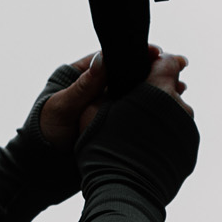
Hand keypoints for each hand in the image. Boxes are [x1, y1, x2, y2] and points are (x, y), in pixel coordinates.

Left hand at [39, 45, 191, 148]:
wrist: (39, 168)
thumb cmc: (44, 132)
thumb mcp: (63, 107)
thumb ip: (84, 85)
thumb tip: (105, 58)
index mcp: (80, 74)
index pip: (113, 58)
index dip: (137, 54)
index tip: (158, 53)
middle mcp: (95, 87)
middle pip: (129, 73)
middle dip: (155, 70)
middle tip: (180, 67)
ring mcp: (104, 105)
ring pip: (135, 91)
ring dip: (157, 89)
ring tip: (182, 88)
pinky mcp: (111, 124)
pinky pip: (133, 112)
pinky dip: (151, 109)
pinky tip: (169, 110)